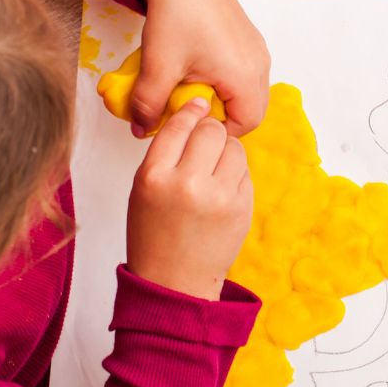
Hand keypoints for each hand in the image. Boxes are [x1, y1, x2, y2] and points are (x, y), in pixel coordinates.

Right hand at [127, 100, 253, 299]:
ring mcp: (219, 197)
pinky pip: (245, 171)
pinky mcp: (242, 207)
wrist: (173, 282)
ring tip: (212, 170)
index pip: (178, 125)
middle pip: (212, 130)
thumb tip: (195, 114)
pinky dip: (235, 174)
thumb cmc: (153, 234)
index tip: (198, 104)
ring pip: (234, 147)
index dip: (190, 111)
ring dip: (226, 151)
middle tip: (204, 144)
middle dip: (210, 132)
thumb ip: (165, 154)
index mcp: (154, 177)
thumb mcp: (142, 190)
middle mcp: (188, 184)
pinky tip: (221, 191)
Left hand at [130, 0, 270, 137]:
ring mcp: (256, 48)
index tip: (188, 124)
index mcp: (244, 75)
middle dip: (220, 116)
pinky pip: (244, 71)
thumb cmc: (175, 15)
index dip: (215, 132)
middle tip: (189, 109)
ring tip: (190, 86)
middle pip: (250, 110)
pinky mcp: (247, 37)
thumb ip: (148, 106)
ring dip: (221, 96)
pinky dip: (224, 79)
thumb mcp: (157, 67)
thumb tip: (141, 130)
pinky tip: (195, 66)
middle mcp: (259, 62)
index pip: (244, 126)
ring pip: (247, 90)